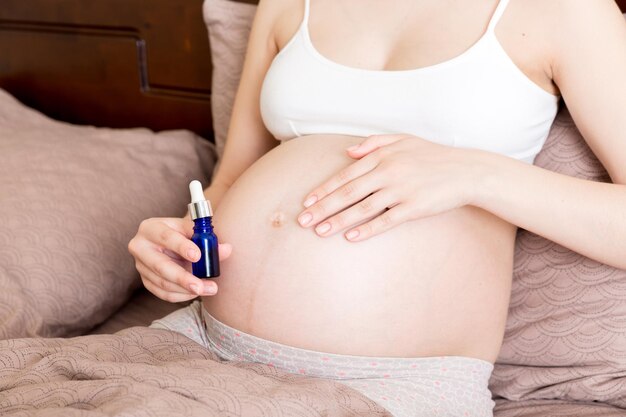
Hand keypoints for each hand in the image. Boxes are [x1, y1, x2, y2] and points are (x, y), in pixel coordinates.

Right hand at [128, 217, 231, 302]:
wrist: (173, 241)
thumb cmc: (184, 233)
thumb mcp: (193, 230)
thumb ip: (209, 239)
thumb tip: (226, 249)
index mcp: (150, 227)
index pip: (166, 237)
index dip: (181, 246)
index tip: (198, 256)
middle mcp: (140, 247)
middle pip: (160, 266)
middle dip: (183, 278)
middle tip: (201, 287)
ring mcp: (141, 266)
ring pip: (162, 282)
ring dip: (186, 290)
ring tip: (209, 289)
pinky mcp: (145, 280)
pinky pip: (163, 293)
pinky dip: (181, 295)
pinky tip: (196, 293)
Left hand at [297, 134, 486, 240]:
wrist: (466, 171)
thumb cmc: (433, 155)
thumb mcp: (403, 140)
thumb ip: (374, 143)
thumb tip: (348, 152)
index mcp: (383, 156)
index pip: (346, 174)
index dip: (324, 189)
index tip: (307, 201)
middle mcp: (388, 172)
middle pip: (348, 193)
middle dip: (323, 207)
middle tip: (303, 220)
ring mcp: (401, 191)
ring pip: (362, 208)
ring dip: (338, 221)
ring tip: (319, 232)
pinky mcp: (414, 208)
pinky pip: (386, 221)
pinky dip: (367, 229)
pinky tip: (351, 237)